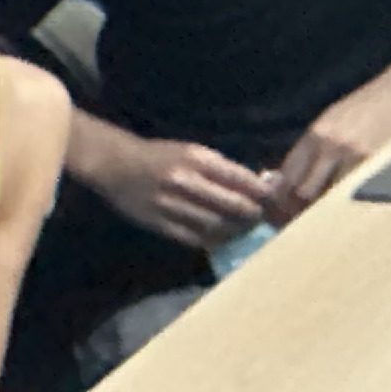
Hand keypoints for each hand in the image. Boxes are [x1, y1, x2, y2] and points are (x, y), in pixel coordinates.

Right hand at [75, 126, 272, 248]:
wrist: (118, 166)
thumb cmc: (161, 156)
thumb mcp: (191, 151)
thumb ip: (219, 168)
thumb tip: (253, 185)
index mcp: (196, 158)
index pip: (238, 177)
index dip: (259, 191)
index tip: (272, 198)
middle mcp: (185, 181)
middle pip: (229, 204)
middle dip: (251, 213)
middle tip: (262, 218)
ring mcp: (171, 205)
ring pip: (214, 224)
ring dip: (234, 230)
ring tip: (245, 230)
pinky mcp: (159, 224)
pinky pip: (192, 237)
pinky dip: (211, 241)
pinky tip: (222, 240)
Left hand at [264, 61, 390, 219]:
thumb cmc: (366, 107)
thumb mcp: (331, 121)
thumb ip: (310, 150)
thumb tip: (283, 180)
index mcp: (315, 134)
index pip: (287, 176)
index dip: (281, 199)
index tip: (283, 211)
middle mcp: (329, 145)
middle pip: (302, 192)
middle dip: (299, 211)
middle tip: (302, 222)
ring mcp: (353, 155)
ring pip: (327, 198)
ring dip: (323, 211)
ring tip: (325, 218)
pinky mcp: (376, 163)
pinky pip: (352, 192)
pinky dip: (346, 203)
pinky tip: (348, 206)